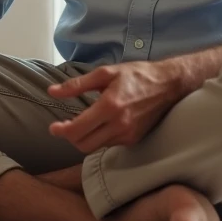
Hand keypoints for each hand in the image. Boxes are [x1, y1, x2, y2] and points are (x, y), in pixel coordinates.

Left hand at [46, 61, 185, 153]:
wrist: (168, 85)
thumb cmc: (136, 75)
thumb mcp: (104, 73)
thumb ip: (76, 85)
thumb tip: (52, 92)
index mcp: (109, 106)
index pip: (78, 130)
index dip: (61, 131)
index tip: (53, 128)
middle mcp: (119, 125)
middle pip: (84, 145)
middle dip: (70, 138)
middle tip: (64, 126)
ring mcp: (128, 135)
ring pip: (96, 147)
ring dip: (84, 138)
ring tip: (80, 123)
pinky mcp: (134, 139)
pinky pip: (109, 144)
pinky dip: (99, 138)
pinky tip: (98, 125)